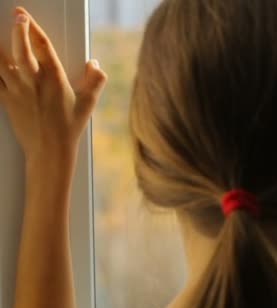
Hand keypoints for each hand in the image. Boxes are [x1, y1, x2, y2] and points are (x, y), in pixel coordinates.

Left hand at [0, 7, 106, 164]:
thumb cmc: (69, 128)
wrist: (49, 151)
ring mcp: (17, 90)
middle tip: (16, 16)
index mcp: (54, 78)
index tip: (25, 16)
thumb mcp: (88, 103)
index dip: (33, 27)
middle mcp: (33, 81)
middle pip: (20, 47)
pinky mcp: (6, 100)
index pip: (42, 45)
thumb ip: (95, 80)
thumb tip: (95, 64)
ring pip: (1, 61)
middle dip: (17, 28)